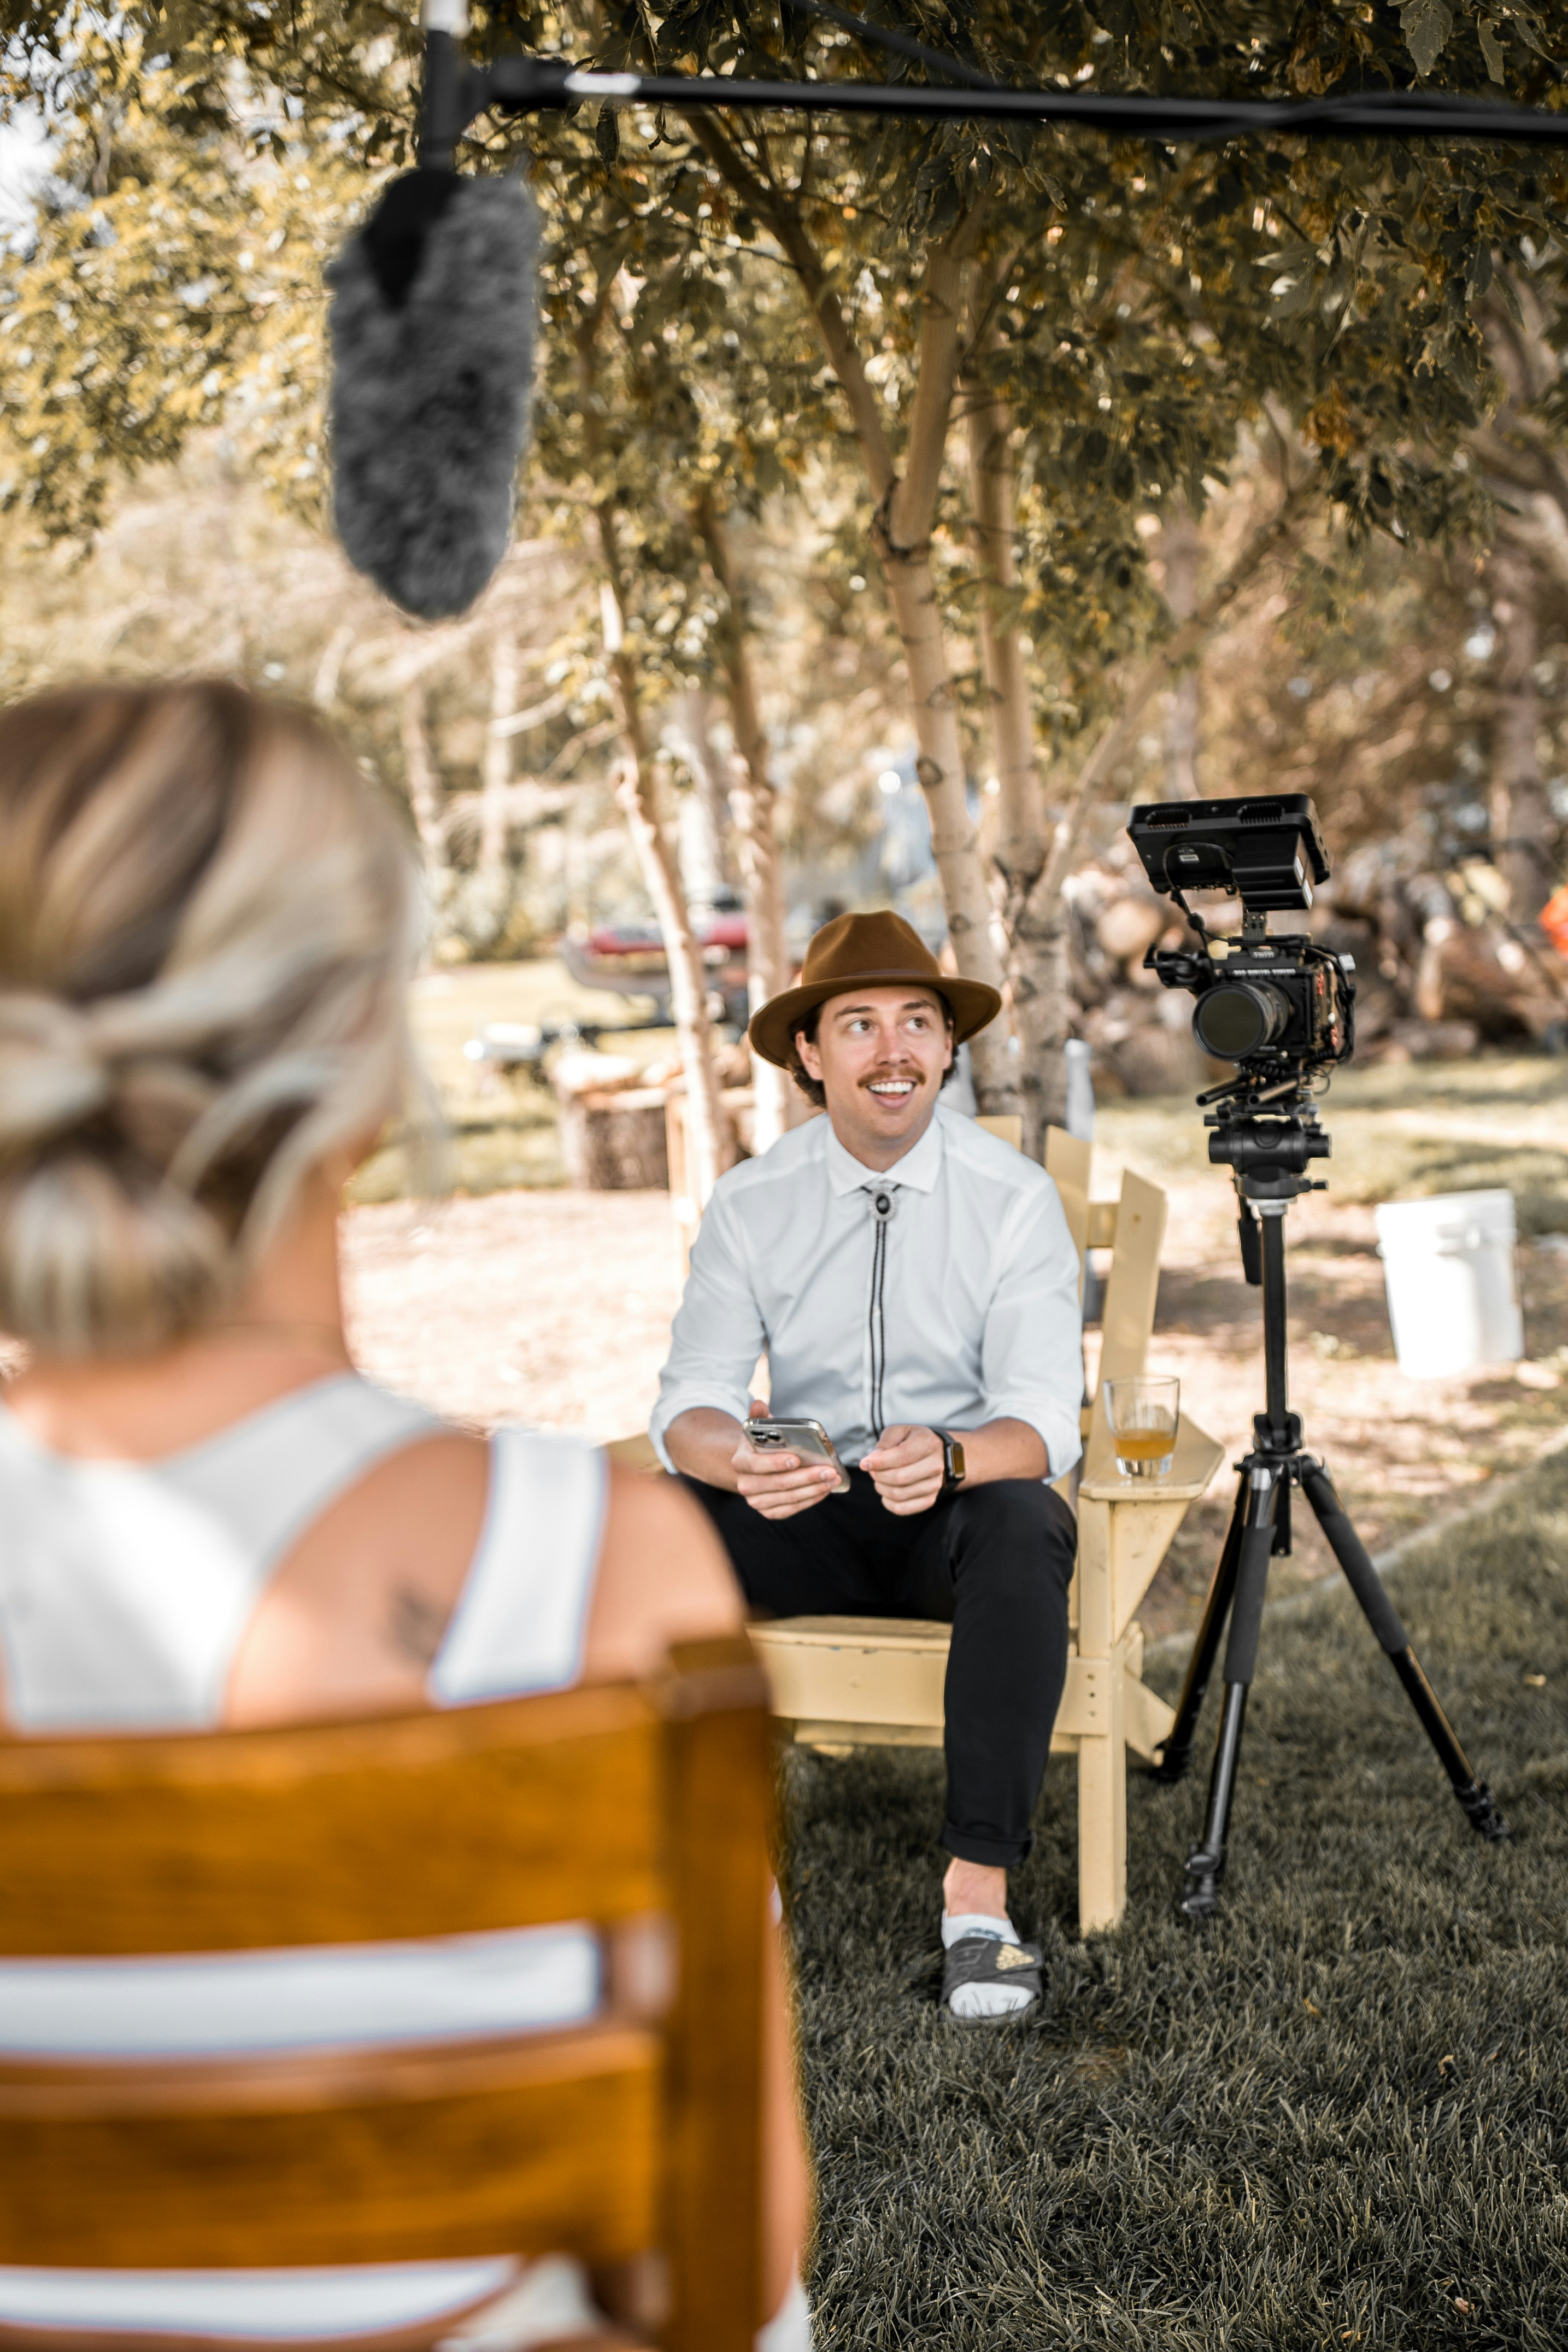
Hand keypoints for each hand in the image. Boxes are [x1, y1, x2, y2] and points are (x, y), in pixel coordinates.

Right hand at [732, 1399, 839, 1521]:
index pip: (756, 1465)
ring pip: (788, 1498)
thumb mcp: (758, 1428)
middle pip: (778, 1484)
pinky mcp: (769, 1511)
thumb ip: (759, 1416)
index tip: (797, 1459)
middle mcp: (745, 1485)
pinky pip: (791, 1510)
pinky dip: (809, 1500)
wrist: (753, 1468)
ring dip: (813, 1489)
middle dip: (806, 1477)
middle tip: (829, 1470)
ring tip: (833, 1479)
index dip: (775, 1463)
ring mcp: (756, 1501)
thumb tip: (759, 1403)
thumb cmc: (760, 1445)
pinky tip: (824, 1490)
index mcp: (740, 1462)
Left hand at [862, 1423, 944, 1515]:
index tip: (864, 1464)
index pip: (902, 1456)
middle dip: (879, 1475)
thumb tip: (871, 1462)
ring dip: (882, 1488)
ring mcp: (935, 1485)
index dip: (880, 1462)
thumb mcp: (898, 1432)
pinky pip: (903, 1509)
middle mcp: (935, 1466)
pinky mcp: (929, 1500)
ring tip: (879, 1479)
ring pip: (899, 1494)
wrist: (936, 1453)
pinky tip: (885, 1492)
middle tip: (872, 1471)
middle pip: (900, 1477)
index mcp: (928, 1444)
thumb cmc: (913, 1441)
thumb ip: (884, 1444)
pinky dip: (888, 1503)